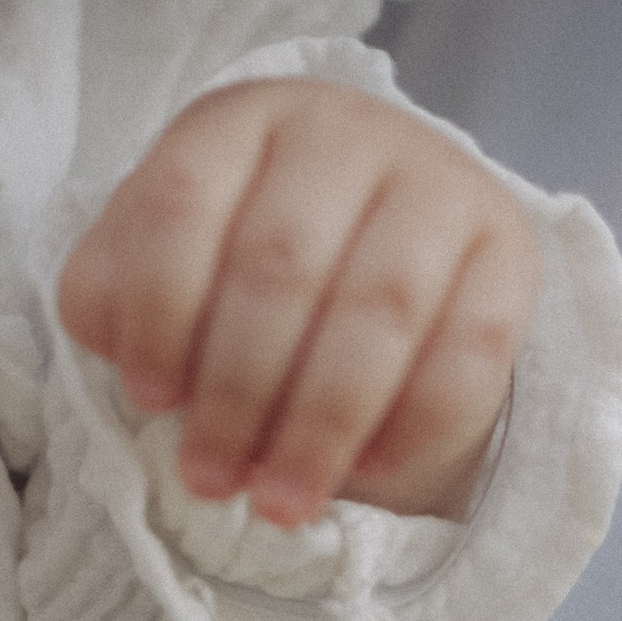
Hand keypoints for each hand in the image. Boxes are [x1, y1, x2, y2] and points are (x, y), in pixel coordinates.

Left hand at [55, 76, 542, 527]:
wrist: (381, 241)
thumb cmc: (245, 258)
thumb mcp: (164, 258)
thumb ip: (114, 289)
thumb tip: (112, 336)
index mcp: (242, 117)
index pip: (180, 202)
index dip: (157, 314)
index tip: (149, 401)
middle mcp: (345, 128)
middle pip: (282, 265)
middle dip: (237, 393)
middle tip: (209, 480)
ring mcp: (439, 179)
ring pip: (379, 309)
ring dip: (320, 425)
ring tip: (277, 503)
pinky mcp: (509, 244)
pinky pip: (468, 349)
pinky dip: (414, 426)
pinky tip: (367, 472)